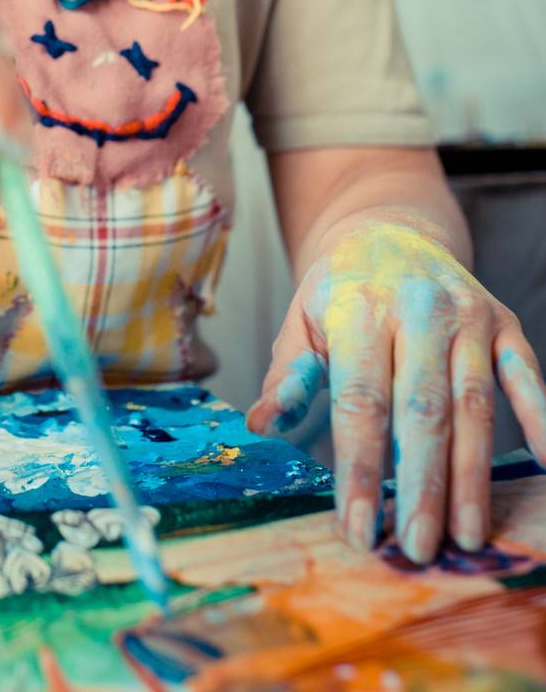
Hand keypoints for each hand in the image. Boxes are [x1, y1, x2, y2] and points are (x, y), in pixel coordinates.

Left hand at [245, 217, 545, 564]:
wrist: (391, 230)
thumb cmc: (342, 290)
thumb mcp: (302, 320)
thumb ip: (289, 374)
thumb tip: (261, 425)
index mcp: (358, 308)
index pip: (360, 401)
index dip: (359, 468)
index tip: (358, 529)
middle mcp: (416, 308)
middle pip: (421, 409)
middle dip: (421, 485)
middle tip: (417, 547)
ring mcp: (466, 314)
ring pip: (473, 403)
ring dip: (472, 474)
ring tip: (467, 534)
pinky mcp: (503, 322)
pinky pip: (525, 374)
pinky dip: (540, 417)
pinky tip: (544, 466)